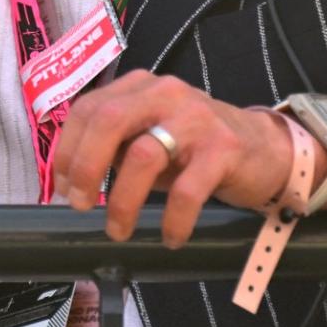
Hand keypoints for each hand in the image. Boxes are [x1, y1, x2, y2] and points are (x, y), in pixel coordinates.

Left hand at [48, 71, 309, 247]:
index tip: (60, 186)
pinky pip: (187, 189)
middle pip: (109, 120)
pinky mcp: (223, 148)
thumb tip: (71, 178)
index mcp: (141, 88)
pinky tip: (170, 237)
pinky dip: (172, 220)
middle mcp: (165, 94)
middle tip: (79, 205)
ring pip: (144, 155)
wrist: (266, 148)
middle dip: (85, 167)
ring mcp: (195, 119)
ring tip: (118, 230)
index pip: (89, 108)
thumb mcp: (151, 136)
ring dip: (122, 201)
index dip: (67, 149)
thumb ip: (116, 145)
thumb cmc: (197, 147)